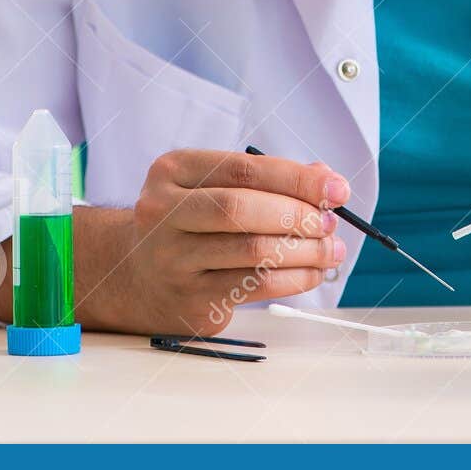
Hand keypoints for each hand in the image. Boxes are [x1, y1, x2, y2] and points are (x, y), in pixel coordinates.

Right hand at [74, 150, 348, 335]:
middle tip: (331, 223)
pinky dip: (294, 279)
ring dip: (305, 251)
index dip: (296, 178)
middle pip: (242, 209)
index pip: (243, 168)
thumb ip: (266, 179)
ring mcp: (172, 260)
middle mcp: (162, 213)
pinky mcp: (188, 301)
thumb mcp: (212, 186)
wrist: (134, 274)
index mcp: (172, 171)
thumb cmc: (188, 221)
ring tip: (332, 250)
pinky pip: (254, 288)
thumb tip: (325, 178)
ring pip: (252, 252)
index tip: (337, 188)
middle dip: (299, 215)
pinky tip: (312, 272)